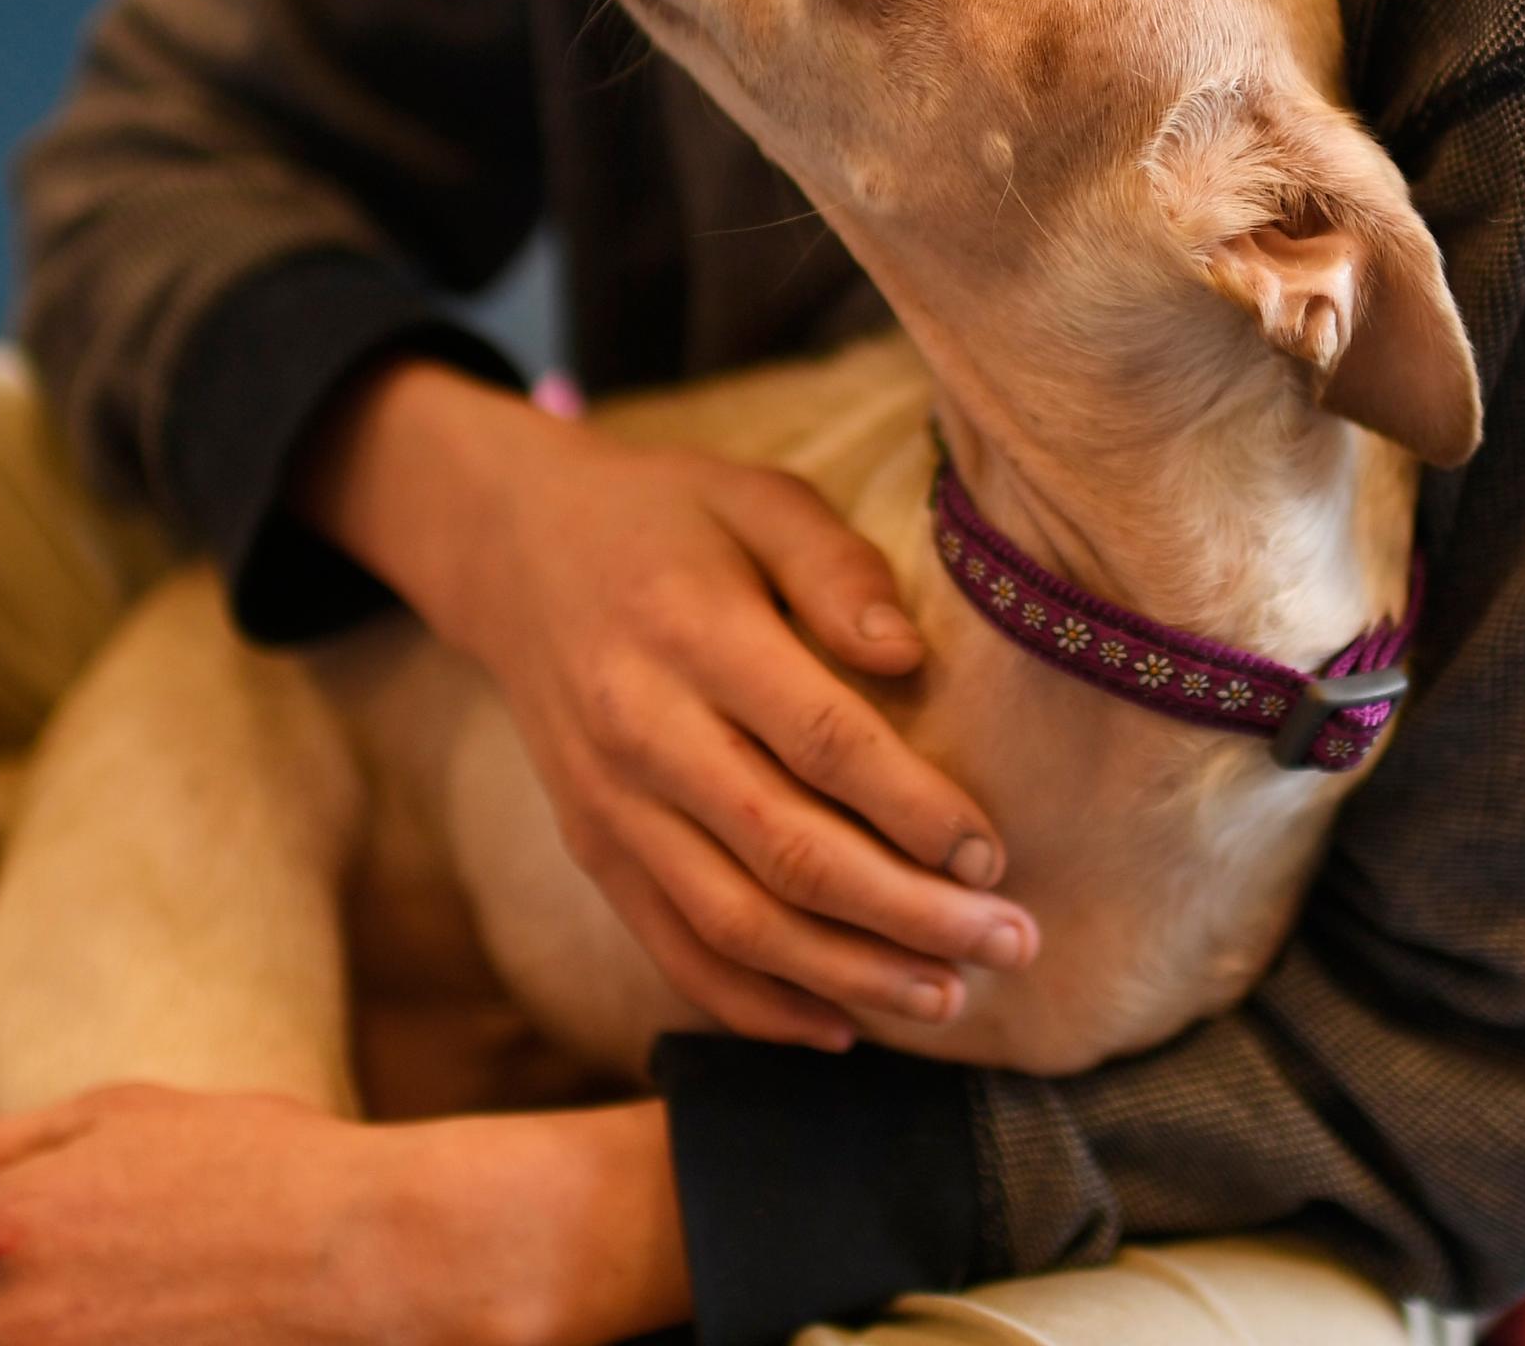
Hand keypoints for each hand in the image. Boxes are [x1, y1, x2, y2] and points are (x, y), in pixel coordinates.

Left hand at [0, 1086, 688, 1345]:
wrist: (366, 1255)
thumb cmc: (257, 1165)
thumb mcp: (122, 1112)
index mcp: (2, 1220)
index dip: (15, 1216)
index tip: (94, 1212)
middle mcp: (10, 1313)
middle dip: (11, 1290)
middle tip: (120, 1262)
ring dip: (41, 1331)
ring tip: (133, 1302)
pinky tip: (148, 1322)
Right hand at [304, 360, 1036, 1048]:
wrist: (511, 547)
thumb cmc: (667, 517)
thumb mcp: (755, 496)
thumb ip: (836, 568)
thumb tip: (908, 657)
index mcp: (691, 633)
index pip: (822, 741)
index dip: (915, 808)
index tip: (995, 854)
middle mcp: (642, 731)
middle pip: (789, 853)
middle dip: (911, 915)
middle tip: (1013, 945)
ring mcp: (609, 805)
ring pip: (735, 923)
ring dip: (849, 975)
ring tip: (949, 999)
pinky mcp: (593, 850)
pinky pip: (674, 949)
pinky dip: (756, 1006)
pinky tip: (842, 1027)